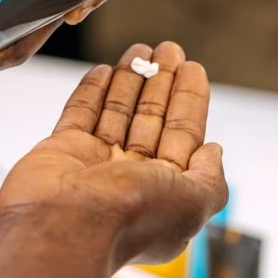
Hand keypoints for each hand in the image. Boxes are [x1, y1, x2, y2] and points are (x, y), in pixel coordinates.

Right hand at [0, 42, 227, 265]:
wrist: (66, 228)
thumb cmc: (131, 219)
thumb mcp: (193, 201)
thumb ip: (209, 177)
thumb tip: (214, 152)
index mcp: (165, 188)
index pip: (183, 134)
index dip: (190, 100)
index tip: (193, 68)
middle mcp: (131, 175)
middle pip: (151, 117)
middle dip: (162, 81)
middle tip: (168, 49)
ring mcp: (95, 162)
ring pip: (117, 111)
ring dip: (130, 78)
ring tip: (139, 49)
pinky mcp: (63, 151)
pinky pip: (80, 113)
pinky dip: (92, 91)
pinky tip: (103, 71)